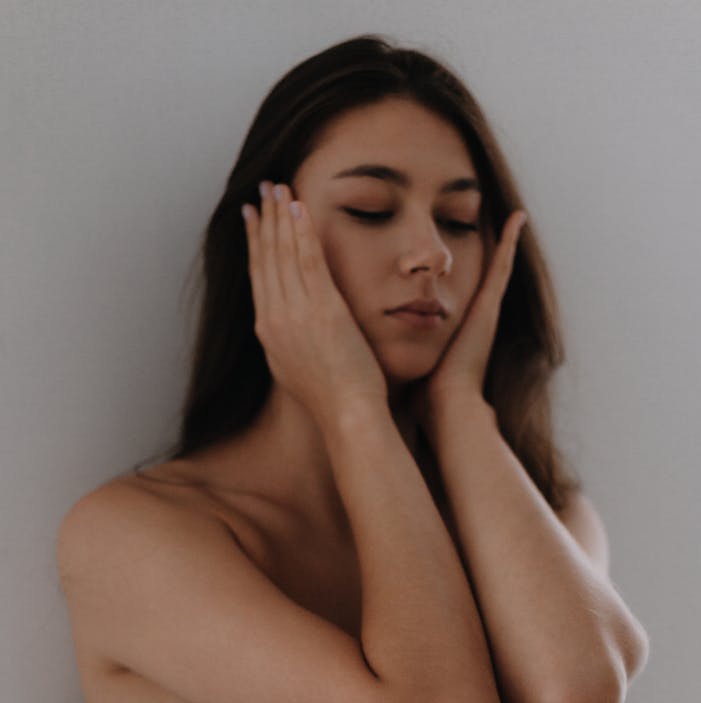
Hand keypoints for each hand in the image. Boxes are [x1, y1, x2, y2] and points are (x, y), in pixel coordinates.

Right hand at [242, 182, 388, 425]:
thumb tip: (279, 324)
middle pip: (265, 257)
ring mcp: (297, 312)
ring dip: (280, 216)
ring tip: (279, 187)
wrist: (346, 413)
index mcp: (266, 331)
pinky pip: (308, 260)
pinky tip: (299, 207)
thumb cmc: (329, 398)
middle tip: (262, 189)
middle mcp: (275, 317)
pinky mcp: (323, 308)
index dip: (253, 242)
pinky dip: (302, 231)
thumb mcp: (292, 368)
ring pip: (284, 253)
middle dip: (263, 219)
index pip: (257, 275)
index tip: (250, 216)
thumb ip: (284, 340)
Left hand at [407, 210, 526, 427]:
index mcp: (453, 328)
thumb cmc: (424, 397)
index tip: (449, 248)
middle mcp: (473, 317)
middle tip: (487, 216)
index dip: (451, 270)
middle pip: (477, 273)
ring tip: (511, 212)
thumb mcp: (409, 367)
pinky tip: (517, 217)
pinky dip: (510, 242)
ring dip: (502, 239)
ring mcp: (484, 310)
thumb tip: (375, 361)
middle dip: (483, 248)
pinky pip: (502, 266)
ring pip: (494, 264)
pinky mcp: (490, 307)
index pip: (452, 291)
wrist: (446, 407)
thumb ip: (398, 358)